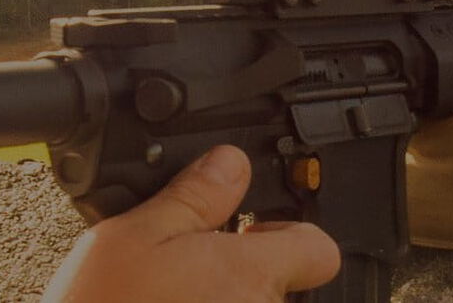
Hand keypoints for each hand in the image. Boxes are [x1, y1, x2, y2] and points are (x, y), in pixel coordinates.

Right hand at [42, 145, 340, 301]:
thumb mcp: (133, 236)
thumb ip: (193, 198)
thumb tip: (230, 164)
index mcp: (248, 274)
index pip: (319, 250)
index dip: (290, 235)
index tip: (252, 234)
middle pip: (281, 285)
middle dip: (242, 273)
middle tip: (189, 266)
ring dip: (220, 300)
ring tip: (169, 296)